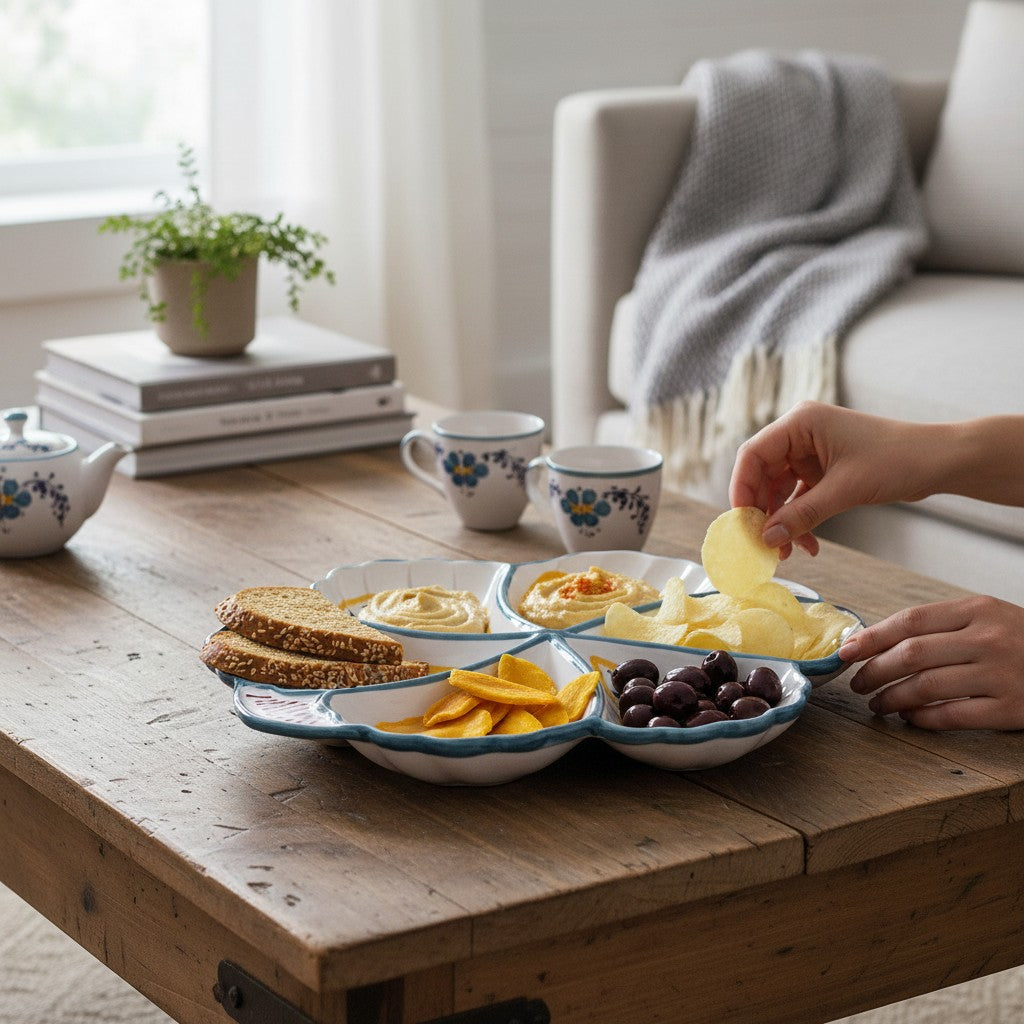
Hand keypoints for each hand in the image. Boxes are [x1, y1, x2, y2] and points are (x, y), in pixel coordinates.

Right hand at [729, 401, 935, 557]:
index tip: (742, 522)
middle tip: (762, 543)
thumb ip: (801, 515)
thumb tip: (766, 539)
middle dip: (762, 511)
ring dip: (782, 521)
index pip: (753, 454)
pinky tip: (807, 544)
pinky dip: (800, 519)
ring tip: (786, 552)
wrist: (939, 461)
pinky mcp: (823, 470)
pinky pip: (799, 497)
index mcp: (800, 423)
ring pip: (779, 490)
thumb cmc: (897, 460)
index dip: (742, 489)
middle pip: (762, 474)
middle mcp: (800, 434)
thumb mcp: (844, 490)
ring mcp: (811, 452)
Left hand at [838, 596, 1023, 730]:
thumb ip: (941, 625)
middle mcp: (988, 639)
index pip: (911, 621)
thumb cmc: (1021, 641)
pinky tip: (909, 718)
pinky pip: (952, 716)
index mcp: (978, 610)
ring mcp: (1000, 674)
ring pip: (926, 687)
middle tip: (857, 683)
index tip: (846, 651)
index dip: (872, 637)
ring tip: (877, 704)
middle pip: (912, 654)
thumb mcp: (988, 618)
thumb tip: (878, 641)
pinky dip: (922, 719)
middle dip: (874, 671)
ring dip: (891, 698)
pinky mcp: (1011, 709)